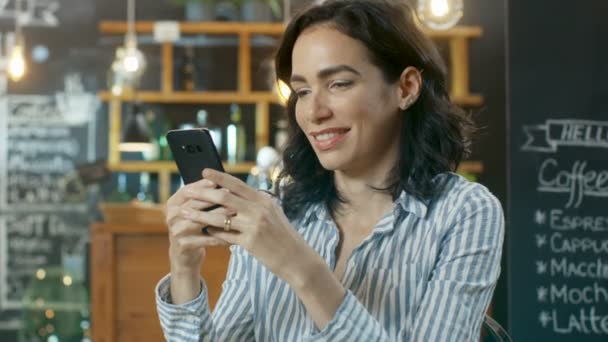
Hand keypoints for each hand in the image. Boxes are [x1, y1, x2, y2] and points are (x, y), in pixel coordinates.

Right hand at [164, 178, 230, 274]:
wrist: (184, 254)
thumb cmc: (194, 226)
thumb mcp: (194, 210)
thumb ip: (202, 196)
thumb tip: (220, 180)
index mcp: (172, 203)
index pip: (187, 190)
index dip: (203, 185)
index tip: (220, 182)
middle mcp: (171, 216)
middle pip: (194, 204)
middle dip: (214, 199)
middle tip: (232, 196)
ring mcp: (176, 231)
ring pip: (199, 221)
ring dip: (218, 217)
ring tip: (233, 214)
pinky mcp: (183, 245)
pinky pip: (205, 240)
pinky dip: (220, 237)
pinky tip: (233, 235)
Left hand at [179, 169, 313, 283]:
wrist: (297, 258)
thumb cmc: (283, 235)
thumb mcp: (273, 213)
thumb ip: (255, 203)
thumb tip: (235, 193)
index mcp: (263, 200)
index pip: (236, 184)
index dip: (218, 177)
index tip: (203, 171)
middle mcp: (258, 210)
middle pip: (224, 197)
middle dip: (202, 193)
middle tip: (186, 191)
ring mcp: (254, 226)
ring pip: (219, 218)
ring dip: (199, 215)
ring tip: (184, 213)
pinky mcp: (250, 242)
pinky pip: (225, 236)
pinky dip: (212, 233)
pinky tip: (203, 232)